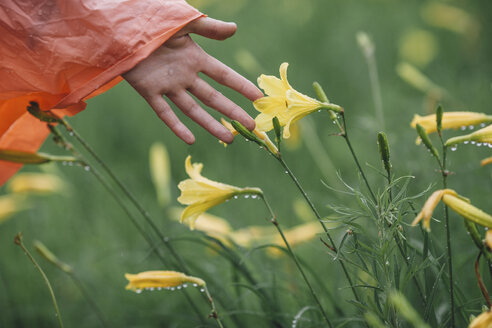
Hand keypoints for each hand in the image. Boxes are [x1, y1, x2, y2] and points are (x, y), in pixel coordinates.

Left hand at [122, 17, 261, 143]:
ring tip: (229, 138)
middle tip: (251, 126)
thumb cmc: (154, 18)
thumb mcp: (185, 22)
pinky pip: (164, 112)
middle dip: (233, 112)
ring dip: (211, 124)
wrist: (121, 24)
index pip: (224, 76)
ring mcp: (168, 85)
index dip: (241, 87)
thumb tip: (235, 29)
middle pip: (213, 98)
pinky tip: (190, 139)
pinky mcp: (149, 91)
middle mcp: (184, 75)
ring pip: (193, 109)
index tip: (258, 98)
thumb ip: (209, 28)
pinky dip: (176, 126)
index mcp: (194, 58)